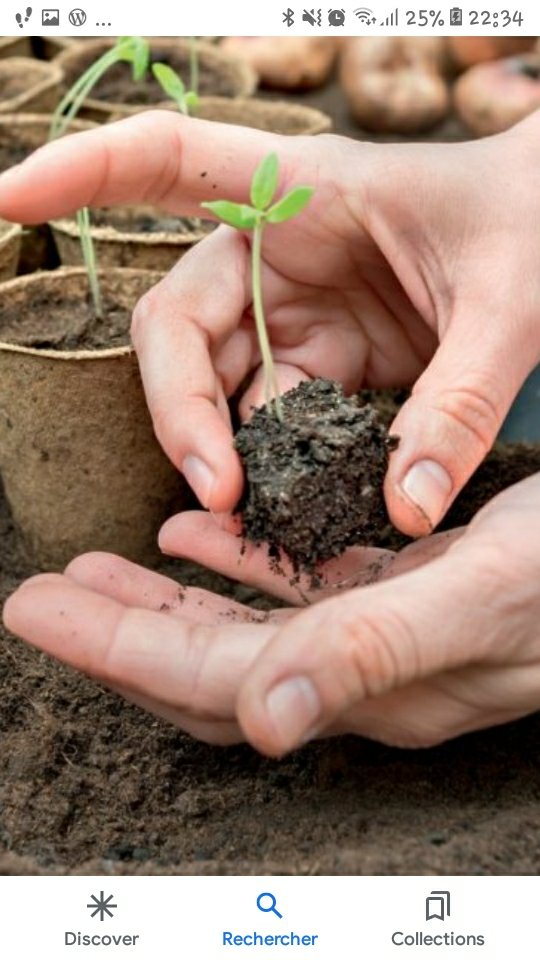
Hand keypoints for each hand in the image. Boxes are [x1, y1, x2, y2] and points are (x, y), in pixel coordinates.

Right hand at [1, 111, 538, 534]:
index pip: (168, 161)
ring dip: (221, 452)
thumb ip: (462, 401)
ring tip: (250, 511)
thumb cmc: (533, 230)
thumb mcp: (511, 304)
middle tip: (216, 490)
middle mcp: (276, 251)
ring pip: (213, 387)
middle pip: (177, 328)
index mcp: (302, 190)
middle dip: (182, 410)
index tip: (9, 199)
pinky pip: (267, 418)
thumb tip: (404, 507)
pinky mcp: (318, 361)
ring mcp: (292, 311)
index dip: (83, 173)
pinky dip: (270, 463)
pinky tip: (289, 502)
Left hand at [5, 474, 539, 753]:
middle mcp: (361, 670)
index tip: (37, 612)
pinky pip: (296, 588)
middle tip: (41, 597)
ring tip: (98, 572)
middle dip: (117, 632)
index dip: (115, 648)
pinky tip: (197, 536)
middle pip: (208, 665)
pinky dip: (238, 564)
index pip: (210, 678)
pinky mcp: (397, 594)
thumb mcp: (481, 600)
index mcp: (369, 682)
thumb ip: (376, 654)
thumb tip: (262, 723)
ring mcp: (377, 635)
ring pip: (243, 628)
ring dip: (165, 601)